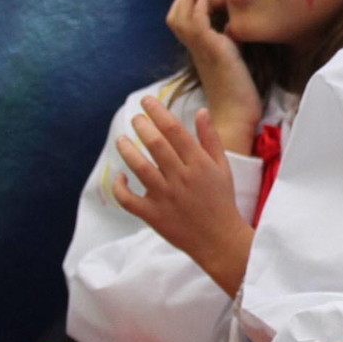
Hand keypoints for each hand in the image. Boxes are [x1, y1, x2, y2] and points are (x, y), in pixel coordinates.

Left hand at [114, 96, 253, 296]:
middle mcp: (181, 177)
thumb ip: (210, 139)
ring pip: (138, 167)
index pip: (174, 130)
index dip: (158, 112)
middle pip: (155, 144)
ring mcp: (165, 196)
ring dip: (127, 150)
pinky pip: (128, 198)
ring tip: (121, 140)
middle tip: (135, 118)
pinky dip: (120, 187)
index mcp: (199, 164)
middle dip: (141, 126)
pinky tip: (120, 177)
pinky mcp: (152, 214)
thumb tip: (201, 111)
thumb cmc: (221, 201)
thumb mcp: (223, 167)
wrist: (219, 239)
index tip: (147, 102)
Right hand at [166, 0, 262, 154]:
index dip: (189, 5)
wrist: (237, 114)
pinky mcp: (214, 51)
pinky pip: (198, 22)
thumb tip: (232, 27)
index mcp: (199, 52)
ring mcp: (202, 50)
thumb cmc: (239, 91)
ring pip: (180, 17)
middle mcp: (196, 50)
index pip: (181, 23)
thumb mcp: (233, 59)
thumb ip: (229, 43)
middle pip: (174, 17)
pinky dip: (200, 6)